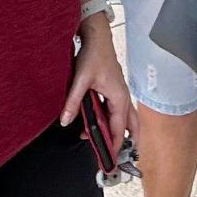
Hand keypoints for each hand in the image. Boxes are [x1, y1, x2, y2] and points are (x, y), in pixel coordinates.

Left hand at [65, 13, 137, 151]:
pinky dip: (113, 121)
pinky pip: (118, 110)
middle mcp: (122, 97)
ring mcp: (120, 93)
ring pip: (126, 118)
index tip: (109, 159)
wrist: (97, 37)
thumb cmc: (94, 54)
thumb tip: (66, 121)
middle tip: (114, 157)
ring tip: (111, 144)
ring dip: (119, 131)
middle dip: (124, 142)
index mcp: (118, 97)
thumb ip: (73, 102)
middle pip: (130, 126)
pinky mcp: (114, 89)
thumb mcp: (80, 80)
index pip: (118, 129)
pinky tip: (100, 123)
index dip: (114, 145)